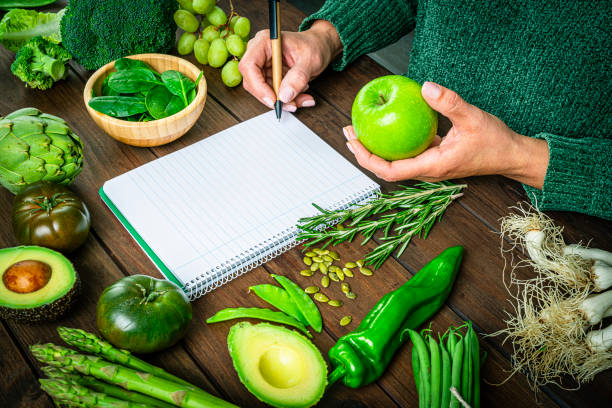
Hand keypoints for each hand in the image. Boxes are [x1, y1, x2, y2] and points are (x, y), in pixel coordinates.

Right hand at [239, 20, 341, 110]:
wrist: (319, 46)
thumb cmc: (314, 45)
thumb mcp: (310, 60)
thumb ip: (298, 77)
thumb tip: (285, 95)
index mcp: (264, 42)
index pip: (249, 66)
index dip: (258, 86)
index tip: (273, 99)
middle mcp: (259, 53)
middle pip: (252, 82)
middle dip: (273, 97)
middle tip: (292, 104)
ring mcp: (263, 66)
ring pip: (263, 92)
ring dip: (283, 101)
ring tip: (302, 98)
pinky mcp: (268, 77)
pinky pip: (272, 94)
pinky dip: (286, 100)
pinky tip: (299, 96)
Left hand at [345, 82, 549, 188]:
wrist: (512, 156)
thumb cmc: (495, 142)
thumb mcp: (473, 117)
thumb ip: (449, 103)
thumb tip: (425, 87)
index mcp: (432, 167)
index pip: (390, 171)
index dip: (368, 159)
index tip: (355, 143)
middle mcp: (427, 171)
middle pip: (386, 168)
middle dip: (364, 153)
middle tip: (348, 132)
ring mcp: (430, 166)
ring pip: (395, 161)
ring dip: (376, 148)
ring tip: (359, 130)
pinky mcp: (435, 158)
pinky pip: (407, 153)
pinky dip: (393, 142)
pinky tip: (387, 126)